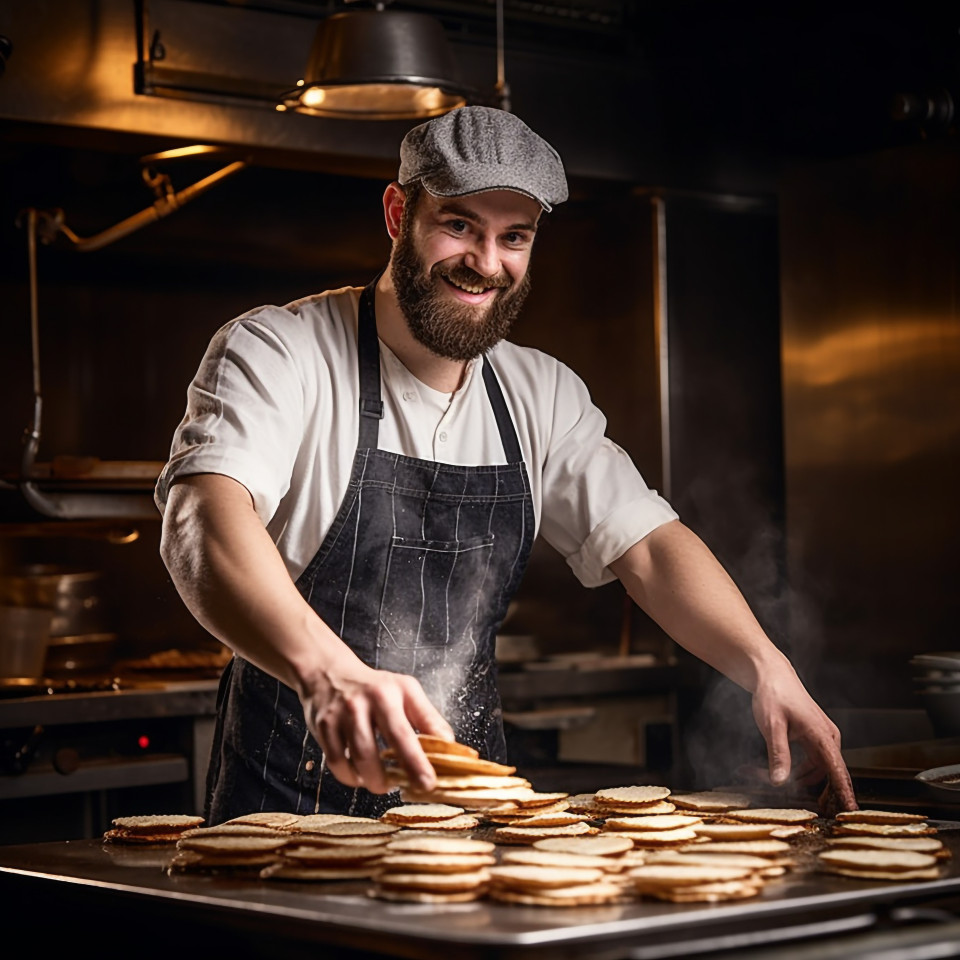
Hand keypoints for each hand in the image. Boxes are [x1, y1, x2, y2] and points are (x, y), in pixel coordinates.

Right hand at [300, 661, 453, 794]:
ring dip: (375, 780)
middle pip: (382, 747)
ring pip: (360, 760)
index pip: (408, 731)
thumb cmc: (374, 688)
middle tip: (412, 789)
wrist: (329, 674)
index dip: (419, 761)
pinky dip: (351, 777)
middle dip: (401, 773)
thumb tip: (450, 747)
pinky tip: (360, 775)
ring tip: (384, 784)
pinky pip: (338, 764)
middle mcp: (366, 701)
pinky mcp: (323, 728)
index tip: (430, 782)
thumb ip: (428, 718)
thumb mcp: (406, 691)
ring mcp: (342, 714)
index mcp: (393, 692)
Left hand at [751, 666, 857, 812]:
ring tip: (760, 775)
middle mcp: (828, 738)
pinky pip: (810, 761)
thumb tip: (780, 781)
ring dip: (794, 778)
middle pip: (825, 774)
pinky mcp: (814, 738)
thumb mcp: (772, 726)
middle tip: (784, 797)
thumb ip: (778, 754)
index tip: (851, 813)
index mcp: (822, 736)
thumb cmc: (774, 694)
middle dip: (804, 788)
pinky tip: (773, 770)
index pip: (838, 771)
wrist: (772, 675)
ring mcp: (822, 738)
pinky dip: (793, 768)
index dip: (845, 794)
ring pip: (814, 769)